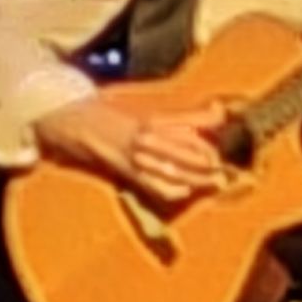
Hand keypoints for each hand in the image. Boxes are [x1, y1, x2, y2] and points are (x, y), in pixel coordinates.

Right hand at [36, 94, 227, 206]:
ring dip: (197, 179)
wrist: (77, 123)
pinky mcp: (127, 171)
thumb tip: (220, 111)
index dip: (212, 146)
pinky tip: (183, 190)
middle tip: (224, 174)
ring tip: (212, 183)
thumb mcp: (151, 113)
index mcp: (155, 119)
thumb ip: (187, 116)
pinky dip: (173, 189)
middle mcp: (148, 137)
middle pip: (190, 154)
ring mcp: (137, 156)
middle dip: (210, 165)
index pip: (194, 132)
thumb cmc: (115, 116)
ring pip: (176, 170)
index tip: (223, 154)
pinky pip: (155, 185)